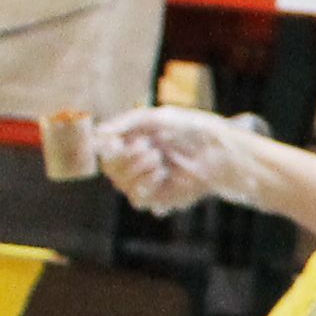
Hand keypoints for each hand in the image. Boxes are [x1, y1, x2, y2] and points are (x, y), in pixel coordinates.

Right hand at [96, 104, 266, 215]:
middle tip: (149, 147)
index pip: (106, 150)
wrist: (218, 151)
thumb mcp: (154, 117)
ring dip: (137, 167)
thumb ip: (123, 124)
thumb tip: (96, 133)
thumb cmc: (190, 130)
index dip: (104, 148)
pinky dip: (145, 182)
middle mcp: (140, 163)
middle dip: (125, 155)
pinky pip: (137, 197)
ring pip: (120, 183)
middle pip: (110, 168)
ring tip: (159, 158)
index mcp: (136, 143)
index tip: (112, 142)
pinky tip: (160, 172)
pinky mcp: (161, 198)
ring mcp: (149, 182)